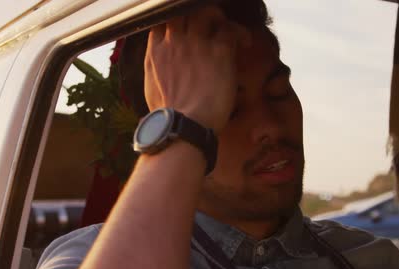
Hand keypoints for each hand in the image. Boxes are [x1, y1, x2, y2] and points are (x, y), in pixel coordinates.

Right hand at [144, 6, 250, 132]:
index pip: (162, 19)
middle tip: (211, 26)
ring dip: (219, 19)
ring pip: (207, 13)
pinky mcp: (218, 53)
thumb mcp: (152, 90)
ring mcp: (196, 44)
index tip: (187, 28)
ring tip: (229, 32)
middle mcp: (174, 42)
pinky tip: (245, 43)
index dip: (176, 20)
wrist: (183, 127)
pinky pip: (230, 30)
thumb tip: (161, 69)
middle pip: (183, 10)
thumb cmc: (169, 118)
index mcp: (155, 51)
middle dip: (198, 15)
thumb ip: (157, 70)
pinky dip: (240, 33)